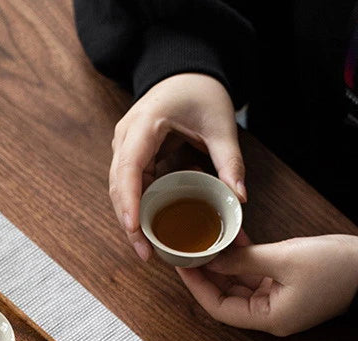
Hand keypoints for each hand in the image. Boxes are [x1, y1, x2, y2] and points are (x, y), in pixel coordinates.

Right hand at [110, 73, 244, 259]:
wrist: (187, 70)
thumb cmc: (202, 92)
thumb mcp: (222, 124)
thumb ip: (230, 161)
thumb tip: (240, 198)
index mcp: (145, 124)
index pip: (128, 168)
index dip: (129, 201)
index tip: (134, 228)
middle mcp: (125, 136)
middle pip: (117, 186)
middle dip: (129, 222)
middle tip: (145, 253)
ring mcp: (124, 146)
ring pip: (118, 191)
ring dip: (131, 220)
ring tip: (146, 249)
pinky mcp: (129, 156)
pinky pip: (128, 187)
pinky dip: (137, 208)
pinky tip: (148, 230)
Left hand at [177, 234, 357, 335]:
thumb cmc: (340, 267)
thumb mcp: (285, 258)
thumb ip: (243, 260)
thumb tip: (211, 260)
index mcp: (268, 318)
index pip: (217, 307)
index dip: (196, 286)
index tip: (181, 265)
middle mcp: (270, 315)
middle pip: (225, 297)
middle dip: (206, 275)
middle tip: (187, 252)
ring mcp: (279, 301)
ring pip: (239, 284)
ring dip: (224, 265)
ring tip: (204, 244)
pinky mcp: (288, 287)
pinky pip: (256, 275)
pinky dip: (244, 260)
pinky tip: (231, 240)